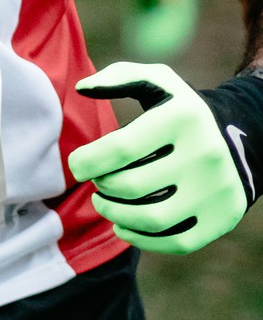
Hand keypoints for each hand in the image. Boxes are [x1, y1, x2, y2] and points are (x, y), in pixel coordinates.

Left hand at [68, 61, 247, 253]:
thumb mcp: (158, 80)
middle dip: (102, 186)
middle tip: (95, 182)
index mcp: (182, 117)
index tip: (76, 165)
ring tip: (103, 203)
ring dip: (115, 215)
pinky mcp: (222, 219)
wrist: (243, 139)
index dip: (88, 161)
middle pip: (132, 185)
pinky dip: (142, 239)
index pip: (121, 148)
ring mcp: (216, 190)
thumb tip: (81, 89)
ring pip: (151, 218)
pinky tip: (124, 226)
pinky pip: (175, 242)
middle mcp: (203, 154)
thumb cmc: (181, 110)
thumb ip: (118, 77)